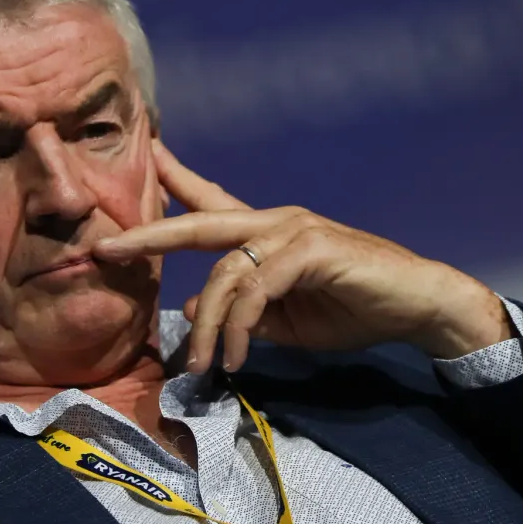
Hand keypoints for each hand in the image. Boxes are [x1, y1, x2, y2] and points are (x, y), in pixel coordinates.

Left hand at [94, 142, 512, 372]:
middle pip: (200, 222)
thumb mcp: (286, 319)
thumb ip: (243, 313)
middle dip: (149, 234)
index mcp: (267, 233)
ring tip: (204, 365)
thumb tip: (193, 311)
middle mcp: (275, 222)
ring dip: (210, 326)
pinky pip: (258, 289)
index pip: (211, 203)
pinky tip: (239, 356)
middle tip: (105, 248)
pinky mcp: (312, 249)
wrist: (417, 305)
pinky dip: (242, 327)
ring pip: (227, 273)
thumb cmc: (356, 307)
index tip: (144, 158)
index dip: (175, 181)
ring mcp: (293, 231)